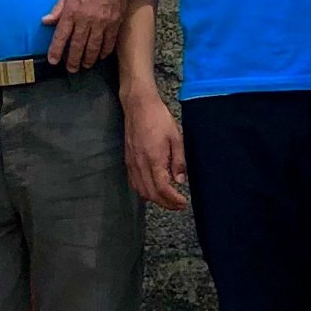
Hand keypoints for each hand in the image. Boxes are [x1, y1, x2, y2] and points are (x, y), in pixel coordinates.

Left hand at [44, 0, 129, 71]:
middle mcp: (86, 19)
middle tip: (71, 69)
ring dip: (88, 59)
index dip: (56, 50)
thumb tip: (45, 21)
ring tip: (85, 66)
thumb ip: (58, 9)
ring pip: (93, 47)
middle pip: (77, 45)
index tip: (53, 61)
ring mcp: (102, 23)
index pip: (61, 35)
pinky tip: (100, 57)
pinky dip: (104, 52)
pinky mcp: (114, 24)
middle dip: (73, 60)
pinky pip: (108, 43)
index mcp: (72, 11)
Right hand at [123, 88, 188, 209]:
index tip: (183, 203)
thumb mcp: (176, 137)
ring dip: (155, 199)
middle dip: (165, 203)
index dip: (173, 200)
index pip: (163, 189)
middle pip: (151, 194)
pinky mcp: (128, 160)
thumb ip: (179, 161)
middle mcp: (140, 164)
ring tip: (168, 200)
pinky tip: (153, 189)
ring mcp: (132, 163)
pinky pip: (134, 182)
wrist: (138, 106)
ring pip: (141, 190)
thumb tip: (180, 180)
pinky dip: (144, 191)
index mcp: (154, 159)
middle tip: (178, 205)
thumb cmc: (159, 118)